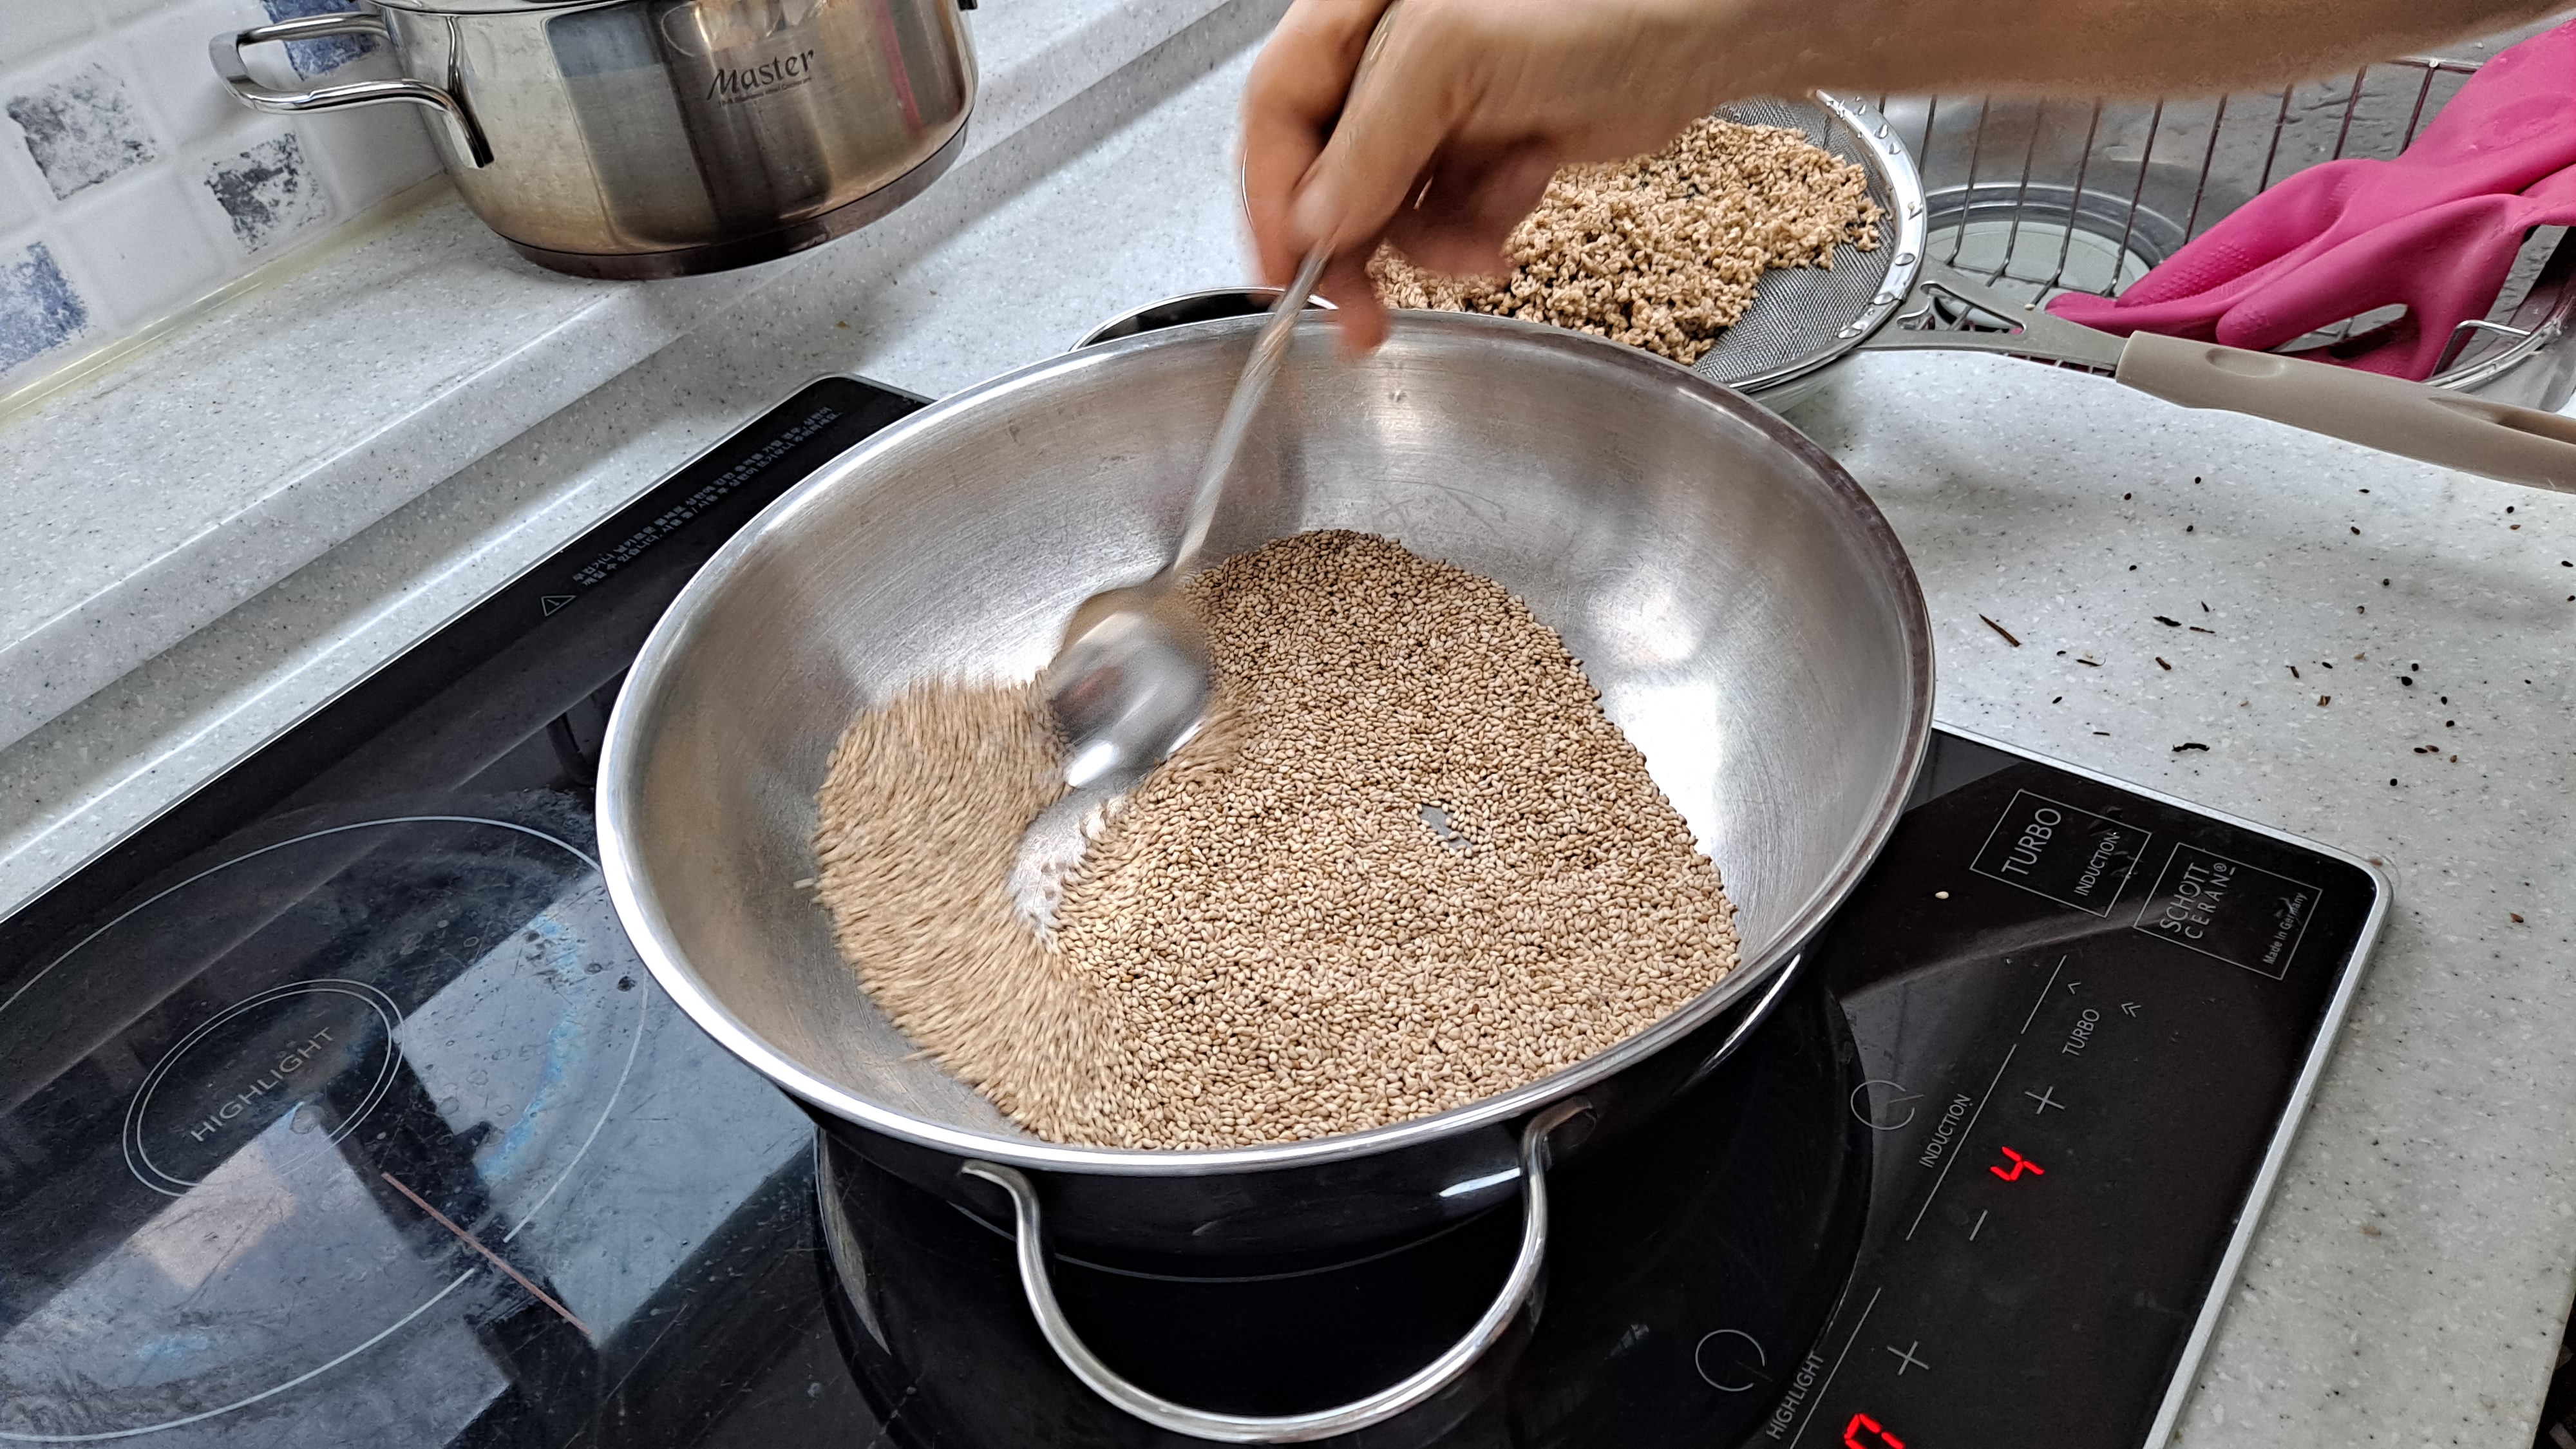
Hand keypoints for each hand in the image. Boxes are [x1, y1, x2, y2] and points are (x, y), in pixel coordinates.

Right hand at [1240, 0, 1779, 349]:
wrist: (1709, 25)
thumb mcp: (1454, 54)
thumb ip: (1370, 140)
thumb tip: (1311, 223)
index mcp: (1352, 11)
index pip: (1276, 112)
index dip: (1271, 199)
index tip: (1284, 277)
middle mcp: (1386, 56)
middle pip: (1324, 171)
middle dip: (1353, 248)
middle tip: (1364, 320)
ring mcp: (1436, 104)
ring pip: (1388, 207)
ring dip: (1433, 244)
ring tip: (1484, 247)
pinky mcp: (1484, 145)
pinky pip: (1448, 215)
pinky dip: (1478, 229)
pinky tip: (1520, 193)